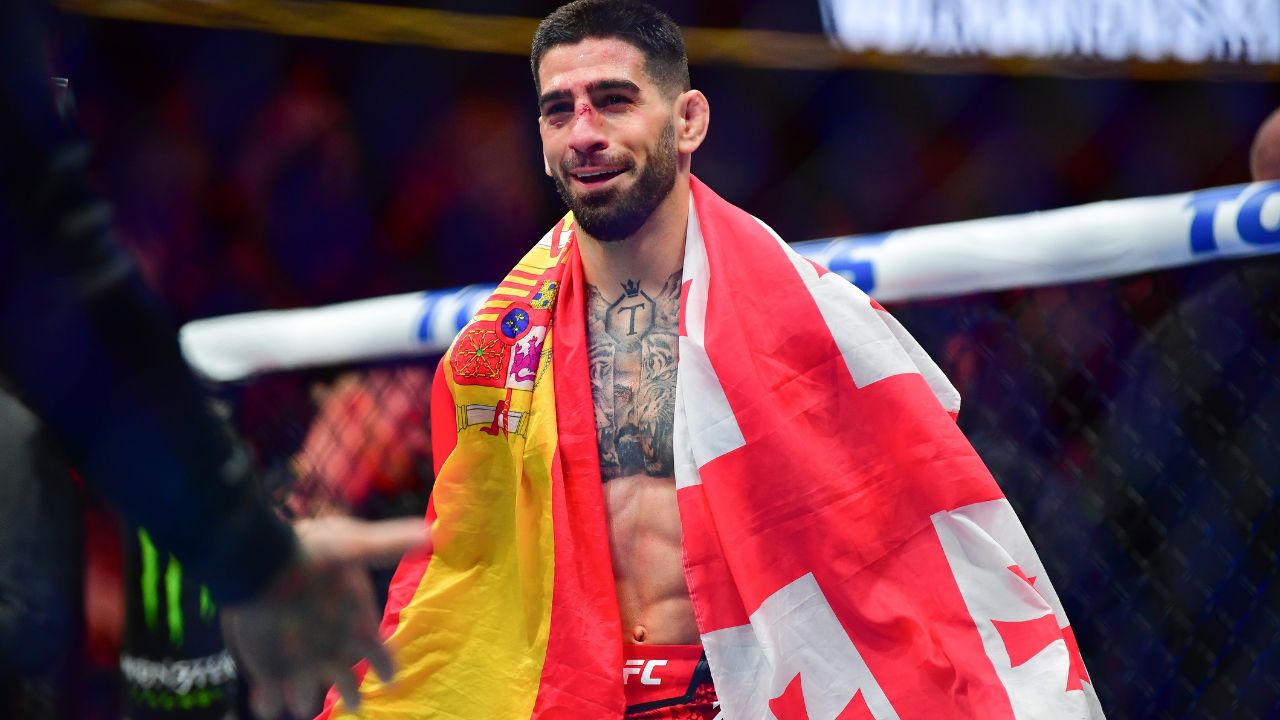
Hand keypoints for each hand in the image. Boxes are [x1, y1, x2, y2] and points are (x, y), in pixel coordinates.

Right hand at [221, 516, 427, 717]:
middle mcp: (334, 655)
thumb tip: (429, 534)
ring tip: (303, 706)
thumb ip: (391, 544)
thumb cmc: (315, 553)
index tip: (391, 678)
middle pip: (347, 687)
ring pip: (306, 697)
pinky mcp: (269, 671)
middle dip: (351, 696)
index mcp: (360, 629)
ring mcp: (301, 666)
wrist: (265, 567)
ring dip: (305, 700)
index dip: (387, 668)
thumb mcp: (357, 542)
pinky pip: (270, 699)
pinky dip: (269, 703)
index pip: (383, 660)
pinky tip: (268, 706)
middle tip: (355, 704)